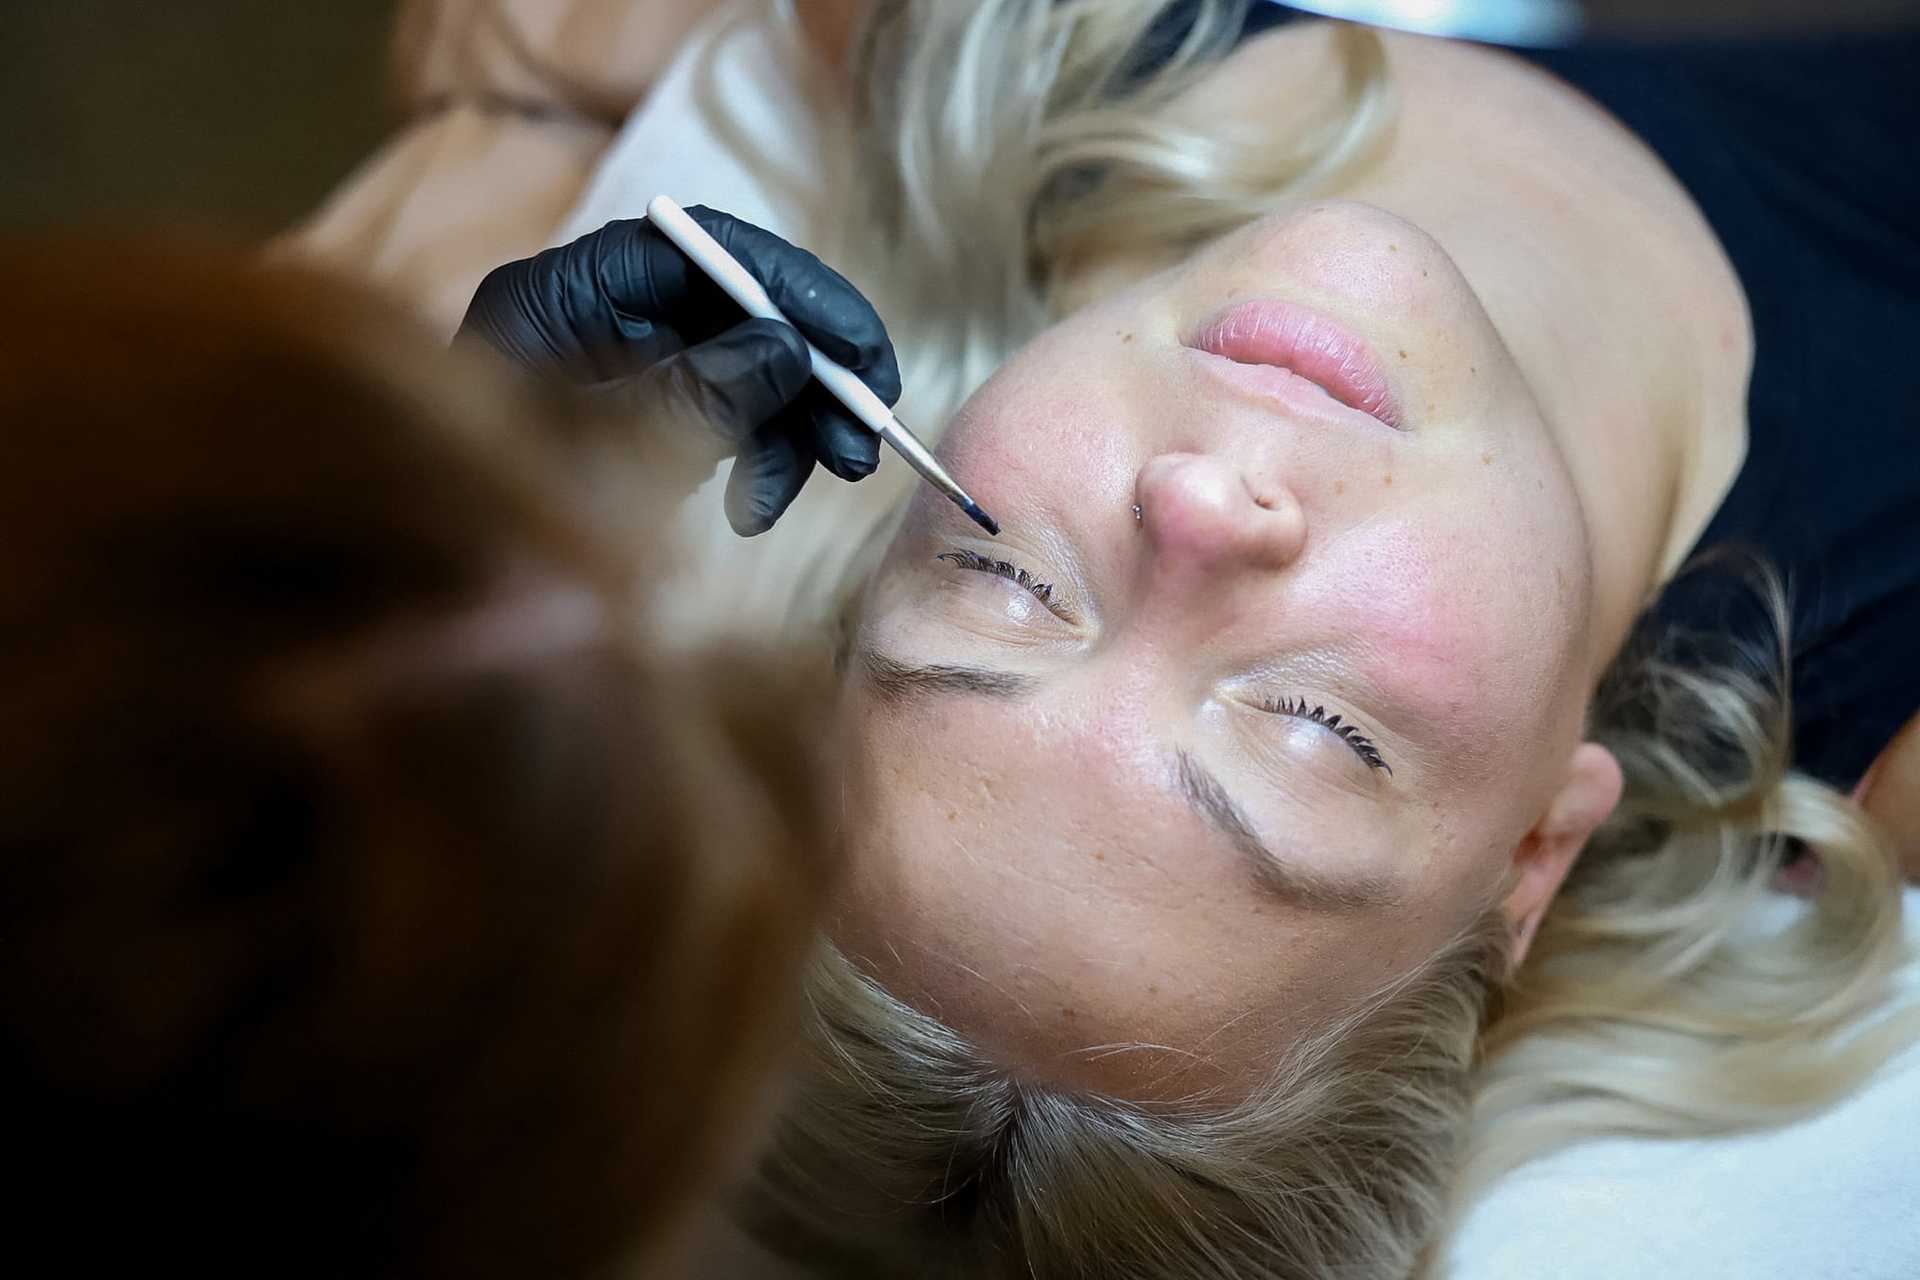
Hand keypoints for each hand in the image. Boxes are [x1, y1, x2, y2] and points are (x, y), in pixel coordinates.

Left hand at [457, 207, 900, 534]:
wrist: (445, 620)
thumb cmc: (492, 542)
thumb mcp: (604, 465)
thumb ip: (696, 396)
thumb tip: (787, 348)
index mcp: (556, 297)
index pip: (696, 246)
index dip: (788, 286)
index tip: (858, 348)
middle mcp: (588, 321)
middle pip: (728, 308)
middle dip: (804, 373)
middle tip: (860, 443)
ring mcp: (615, 375)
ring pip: (736, 370)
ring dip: (786, 431)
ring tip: (792, 496)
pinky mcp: (638, 428)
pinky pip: (720, 420)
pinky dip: (752, 459)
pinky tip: (748, 512)